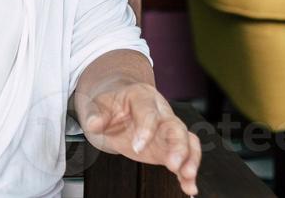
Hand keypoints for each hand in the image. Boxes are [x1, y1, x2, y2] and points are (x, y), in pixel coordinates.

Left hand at [82, 81, 200, 195]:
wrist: (118, 105)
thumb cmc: (111, 104)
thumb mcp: (98, 105)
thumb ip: (96, 114)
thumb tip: (94, 123)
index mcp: (142, 98)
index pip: (149, 113)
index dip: (146, 130)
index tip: (138, 148)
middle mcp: (161, 113)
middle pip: (176, 127)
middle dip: (178, 146)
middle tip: (173, 164)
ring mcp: (168, 130)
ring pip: (187, 141)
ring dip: (190, 160)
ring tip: (188, 177)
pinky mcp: (169, 147)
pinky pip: (185, 158)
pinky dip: (187, 173)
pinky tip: (189, 187)